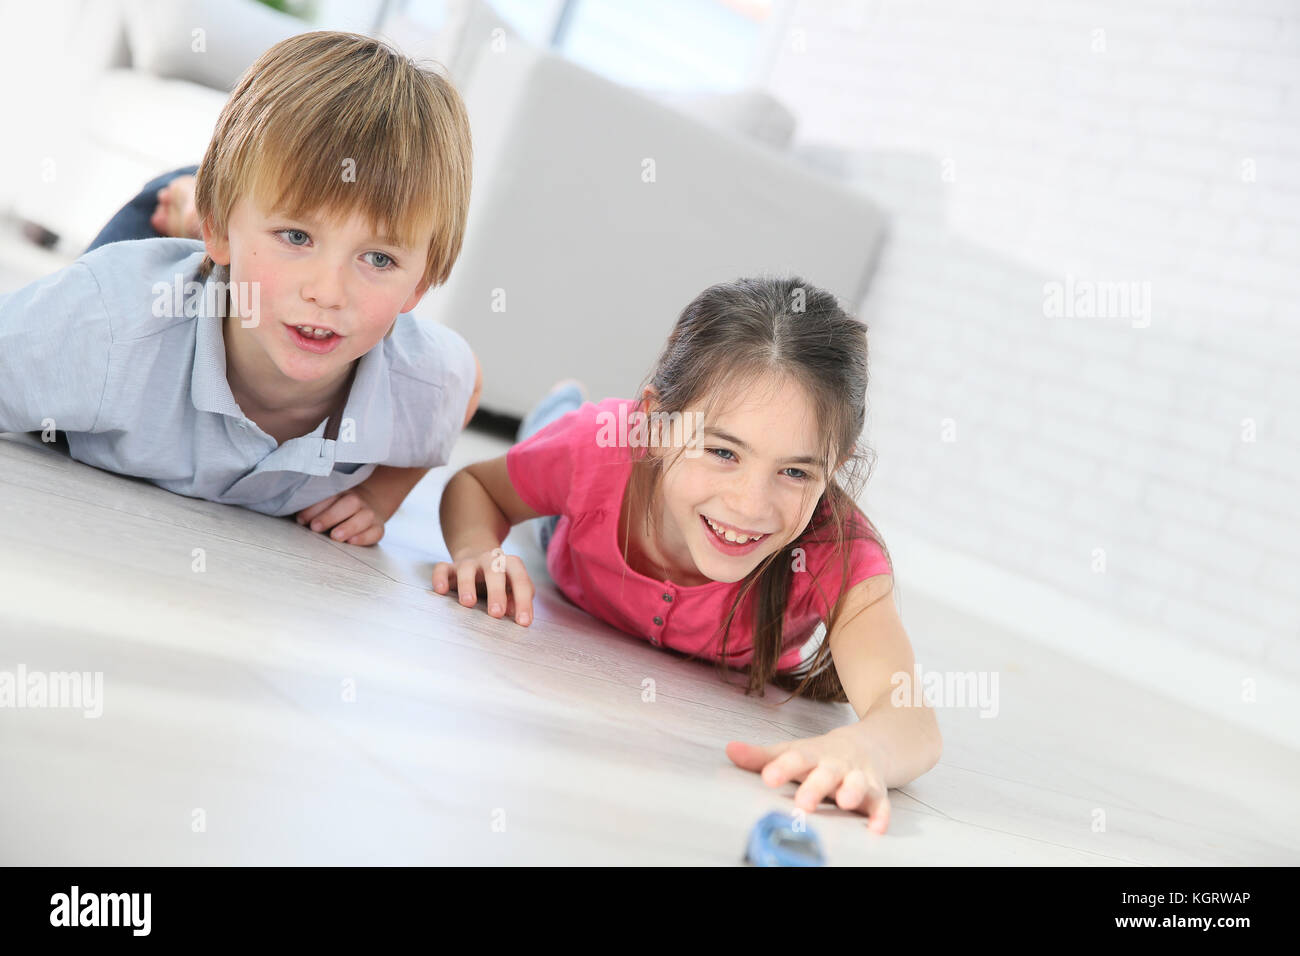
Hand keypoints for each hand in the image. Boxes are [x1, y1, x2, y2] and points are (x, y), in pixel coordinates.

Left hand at [296, 484, 388, 545]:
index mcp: (341, 492)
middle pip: (349, 503)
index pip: (330, 496)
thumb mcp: (325, 504)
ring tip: (335, 536)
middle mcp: (357, 501)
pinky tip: (352, 542)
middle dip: (331, 515)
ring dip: (349, 526)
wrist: (366, 507)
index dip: (315, 507)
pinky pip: (376, 532)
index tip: (301, 519)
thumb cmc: (336, 509)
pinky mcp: (378, 528)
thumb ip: (312, 508)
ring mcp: (369, 514)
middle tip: (315, 527)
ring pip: (365, 517)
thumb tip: (296, 518)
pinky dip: (365, 537)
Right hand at [431, 547, 533, 625]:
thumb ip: (517, 598)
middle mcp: (490, 560)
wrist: (478, 554)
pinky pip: (442, 569)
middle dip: (496, 592)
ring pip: (467, 570)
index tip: (523, 623)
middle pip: (495, 572)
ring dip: (467, 585)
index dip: (523, 602)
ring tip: (468, 603)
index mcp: (511, 564)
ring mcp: (469, 563)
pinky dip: (440, 578)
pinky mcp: (450, 567)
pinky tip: (441, 591)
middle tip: (496, 613)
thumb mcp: (513, 586)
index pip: (520, 581)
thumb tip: (513, 612)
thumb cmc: (502, 579)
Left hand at [725, 724, 891, 833]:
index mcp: (812, 755)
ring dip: (851, 792)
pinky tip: (875, 828)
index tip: (768, 777)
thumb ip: (761, 757)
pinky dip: (880, 815)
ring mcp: (857, 777)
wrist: (869, 744)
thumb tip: (730, 750)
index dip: (782, 767)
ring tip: (844, 802)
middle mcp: (836, 765)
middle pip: (826, 774)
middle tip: (803, 802)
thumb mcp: (793, 751)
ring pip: (857, 784)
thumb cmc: (821, 754)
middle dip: (816, 787)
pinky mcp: (876, 793)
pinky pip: (880, 804)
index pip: (796, 758)